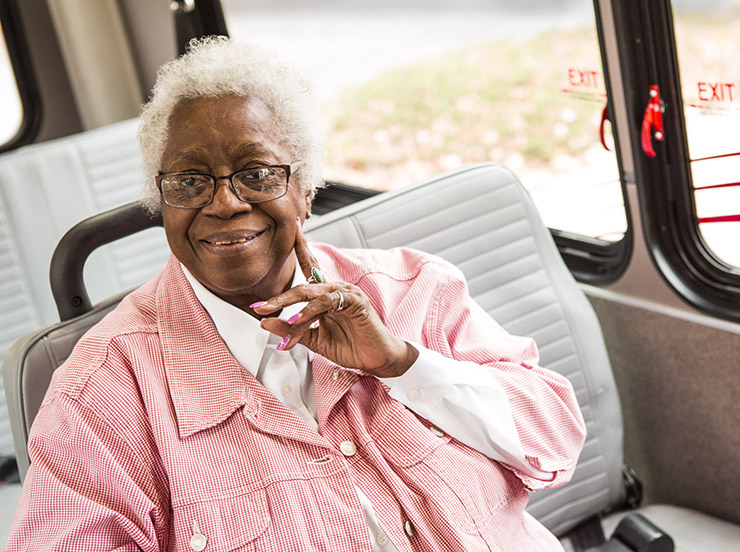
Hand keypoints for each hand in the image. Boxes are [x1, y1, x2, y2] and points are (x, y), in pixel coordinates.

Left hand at [253, 219, 417, 377]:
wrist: (378, 359)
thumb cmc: (352, 346)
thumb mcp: (314, 339)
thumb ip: (291, 329)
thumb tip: (265, 322)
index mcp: (328, 294)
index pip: (311, 266)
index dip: (301, 247)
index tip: (291, 227)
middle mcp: (337, 288)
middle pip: (304, 284)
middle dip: (280, 297)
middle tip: (259, 307)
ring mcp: (347, 293)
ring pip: (312, 294)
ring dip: (292, 308)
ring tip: (277, 321)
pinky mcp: (356, 302)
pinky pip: (327, 303)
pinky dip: (309, 312)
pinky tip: (298, 320)